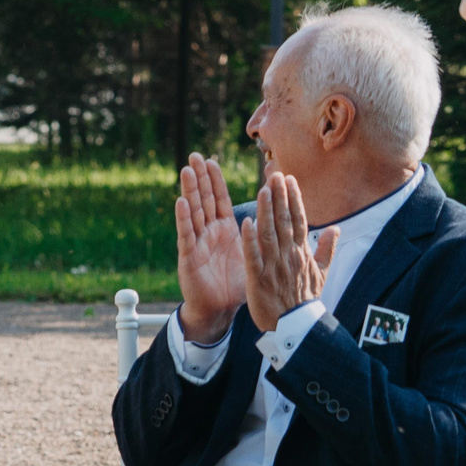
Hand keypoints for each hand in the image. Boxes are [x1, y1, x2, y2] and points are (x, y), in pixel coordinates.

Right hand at [173, 153, 246, 343]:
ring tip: (187, 170)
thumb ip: (264, 238)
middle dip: (200, 178)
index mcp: (225, 230)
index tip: (212, 160)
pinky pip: (187, 235)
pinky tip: (181, 202)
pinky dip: (184, 218)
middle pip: (204, 200)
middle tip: (195, 156)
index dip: (215, 180)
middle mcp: (209, 232)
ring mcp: (197, 242)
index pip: (219, 200)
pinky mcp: (189, 257)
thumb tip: (283, 223)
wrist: (221, 309)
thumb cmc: (236, 283)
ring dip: (190, 191)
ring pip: (193, 212)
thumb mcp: (254, 256)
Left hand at [246, 171, 338, 333]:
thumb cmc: (306, 299)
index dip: (294, 199)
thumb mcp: (322, 273)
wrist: (296, 327)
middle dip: (280, 197)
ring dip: (266, 211)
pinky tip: (246, 222)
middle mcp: (289, 256)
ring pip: (269, 234)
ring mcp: (274, 266)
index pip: (299, 220)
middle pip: (284, 222)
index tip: (289, 179)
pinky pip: (254, 257)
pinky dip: (250, 240)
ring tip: (263, 190)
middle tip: (275, 175)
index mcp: (302, 253)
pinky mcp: (259, 279)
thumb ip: (327, 248)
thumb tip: (335, 228)